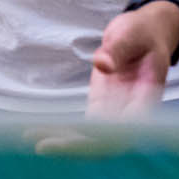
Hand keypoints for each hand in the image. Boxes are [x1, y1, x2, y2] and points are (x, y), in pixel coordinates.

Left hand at [29, 3, 178, 155]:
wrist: (146, 33)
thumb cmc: (142, 31)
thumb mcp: (131, 33)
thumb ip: (117, 49)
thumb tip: (102, 65)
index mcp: (147, 95)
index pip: (129, 126)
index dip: (106, 134)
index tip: (81, 133)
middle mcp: (132, 110)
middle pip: (107, 140)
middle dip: (77, 146)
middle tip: (43, 146)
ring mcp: (116, 110)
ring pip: (92, 137)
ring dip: (65, 142)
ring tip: (31, 138)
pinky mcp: (102, 106)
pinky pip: (83, 126)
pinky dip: (63, 129)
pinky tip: (38, 131)